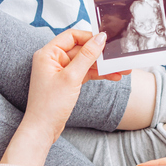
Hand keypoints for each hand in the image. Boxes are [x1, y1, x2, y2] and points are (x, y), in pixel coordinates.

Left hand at [1, 30, 128, 165]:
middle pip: (81, 49)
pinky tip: (113, 76)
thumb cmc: (50, 104)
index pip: (72, 36)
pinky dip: (98, 75)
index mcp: (48, 53)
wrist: (43, 129)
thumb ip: (87, 56)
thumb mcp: (71, 77)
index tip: (107, 40)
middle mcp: (53, 60)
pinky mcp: (67, 82)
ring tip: (122, 69)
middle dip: (101, 54)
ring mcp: (60, 71)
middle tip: (119, 57)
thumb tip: (100, 38)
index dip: (90, 37)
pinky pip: (85, 73)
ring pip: (86, 63)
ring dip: (103, 66)